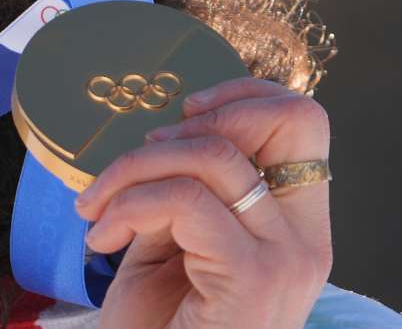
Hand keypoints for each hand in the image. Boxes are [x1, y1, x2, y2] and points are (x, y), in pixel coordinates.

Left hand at [72, 78, 332, 328]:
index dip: (244, 95)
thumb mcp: (170, 241)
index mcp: (294, 224)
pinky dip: (126, 207)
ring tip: (95, 208)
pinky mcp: (251, 278)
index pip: (304, 122)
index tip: (181, 111)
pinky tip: (100, 238)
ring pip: (213, 155)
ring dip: (130, 169)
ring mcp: (287, 258)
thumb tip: (163, 136)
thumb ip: (182, 188)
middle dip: (193, 122)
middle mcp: (306, 238)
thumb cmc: (158, 325)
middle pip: (283, 121)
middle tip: (134, 162)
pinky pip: (184, 201)